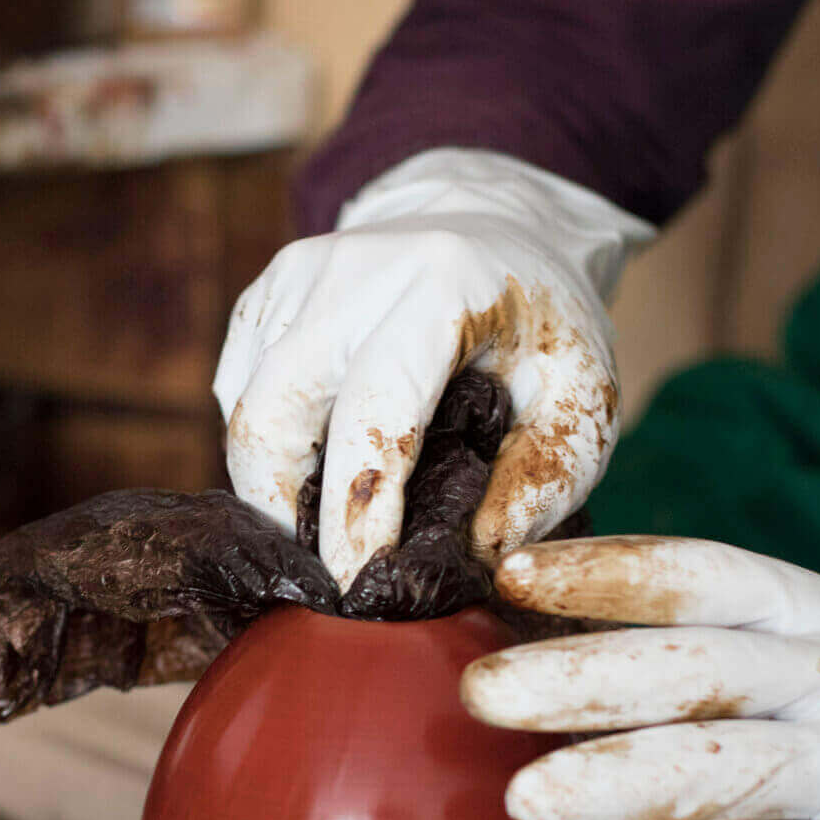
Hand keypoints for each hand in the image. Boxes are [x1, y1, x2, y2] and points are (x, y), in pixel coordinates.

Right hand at [212, 150, 650, 590]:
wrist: (502, 229)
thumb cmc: (541, 328)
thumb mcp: (582, 397)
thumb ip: (540, 482)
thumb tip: (472, 562)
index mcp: (441, 286)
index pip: (373, 413)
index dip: (353, 512)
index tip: (351, 590)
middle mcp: (354, 268)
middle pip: (272, 413)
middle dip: (280, 513)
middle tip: (317, 582)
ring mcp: (300, 272)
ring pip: (243, 406)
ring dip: (269, 484)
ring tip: (318, 533)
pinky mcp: (268, 287)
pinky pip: (237, 387)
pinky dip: (263, 443)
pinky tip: (313, 469)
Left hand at [462, 536, 819, 819]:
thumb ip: (719, 659)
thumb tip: (549, 648)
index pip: (706, 576)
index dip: (607, 571)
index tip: (507, 572)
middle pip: (703, 666)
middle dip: (583, 676)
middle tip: (479, 695)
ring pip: (738, 765)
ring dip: (627, 782)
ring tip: (527, 803)